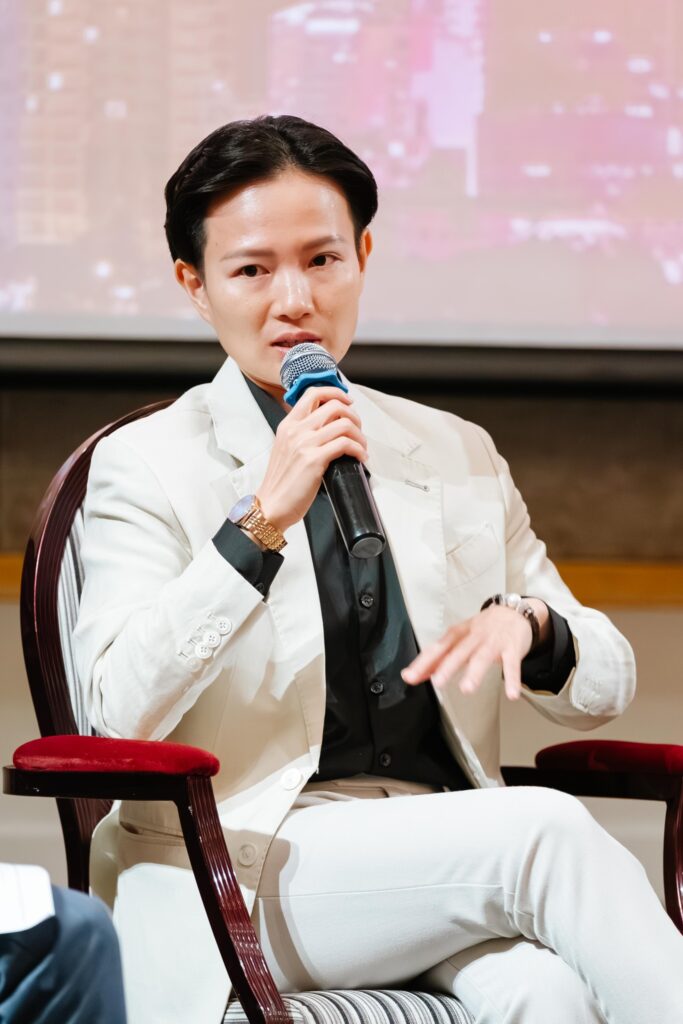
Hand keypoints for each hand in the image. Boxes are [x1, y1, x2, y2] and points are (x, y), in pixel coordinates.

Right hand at [258, 386, 367, 533]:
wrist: (272, 505)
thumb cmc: (281, 482)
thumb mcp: (286, 449)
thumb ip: (302, 435)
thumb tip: (329, 427)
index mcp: (288, 425)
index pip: (313, 393)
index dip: (336, 393)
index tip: (348, 402)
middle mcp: (295, 430)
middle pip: (334, 406)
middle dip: (354, 416)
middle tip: (358, 430)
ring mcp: (304, 444)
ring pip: (344, 424)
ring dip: (359, 435)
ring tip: (361, 447)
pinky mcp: (314, 460)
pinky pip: (345, 444)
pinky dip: (358, 449)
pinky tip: (360, 458)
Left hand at [401, 603, 546, 700]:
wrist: (513, 612)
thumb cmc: (483, 628)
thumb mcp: (458, 639)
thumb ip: (438, 659)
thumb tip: (414, 675)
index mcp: (458, 634)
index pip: (438, 648)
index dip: (424, 662)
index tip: (410, 676)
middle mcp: (474, 636)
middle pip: (458, 651)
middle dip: (447, 666)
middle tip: (438, 681)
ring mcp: (493, 642)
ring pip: (482, 657)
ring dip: (475, 672)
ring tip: (467, 688)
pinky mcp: (512, 648)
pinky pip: (512, 664)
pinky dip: (512, 679)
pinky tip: (511, 693)